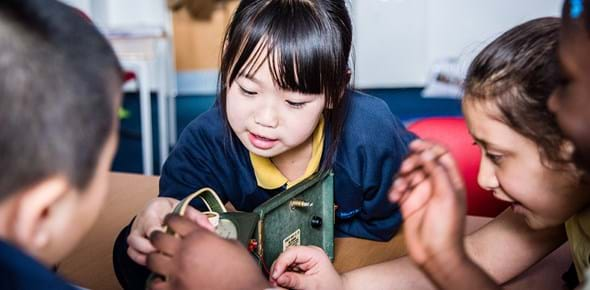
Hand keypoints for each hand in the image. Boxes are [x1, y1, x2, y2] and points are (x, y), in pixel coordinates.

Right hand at [127, 197, 212, 264]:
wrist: (158, 208)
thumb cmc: (171, 210)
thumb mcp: (184, 208)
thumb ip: (196, 217)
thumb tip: (210, 229)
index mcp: (153, 211)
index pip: (150, 226)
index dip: (158, 236)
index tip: (170, 240)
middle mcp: (140, 222)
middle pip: (136, 240)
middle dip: (151, 249)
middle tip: (167, 252)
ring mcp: (135, 233)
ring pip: (132, 249)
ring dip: (145, 256)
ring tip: (161, 258)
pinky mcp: (133, 242)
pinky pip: (131, 254)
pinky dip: (141, 259)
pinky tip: (156, 260)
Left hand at [146, 214, 268, 289]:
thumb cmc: (243, 270)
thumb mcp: (232, 245)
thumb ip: (214, 238)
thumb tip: (208, 237)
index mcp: (199, 237)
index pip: (175, 220)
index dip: (171, 219)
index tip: (170, 221)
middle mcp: (185, 251)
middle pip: (157, 237)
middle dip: (158, 236)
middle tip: (161, 239)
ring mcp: (177, 272)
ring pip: (151, 260)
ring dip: (155, 258)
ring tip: (161, 260)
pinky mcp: (175, 289)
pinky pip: (154, 284)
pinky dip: (156, 281)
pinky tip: (163, 280)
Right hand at [269, 246, 342, 289]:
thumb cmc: (331, 286)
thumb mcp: (313, 285)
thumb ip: (296, 281)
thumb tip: (279, 278)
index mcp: (314, 253)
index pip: (291, 252)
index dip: (280, 263)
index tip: (275, 276)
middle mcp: (307, 253)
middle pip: (285, 256)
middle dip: (278, 269)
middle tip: (275, 283)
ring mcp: (302, 259)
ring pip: (284, 263)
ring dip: (279, 274)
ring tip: (278, 285)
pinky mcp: (299, 266)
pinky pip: (286, 268)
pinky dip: (282, 276)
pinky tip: (283, 283)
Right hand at [389, 140, 467, 267]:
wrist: (435, 255)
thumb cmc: (446, 228)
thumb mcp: (446, 195)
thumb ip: (437, 170)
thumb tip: (426, 151)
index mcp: (451, 180)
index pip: (441, 154)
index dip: (428, 146)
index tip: (414, 146)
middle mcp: (436, 184)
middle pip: (421, 162)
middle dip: (411, 162)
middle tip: (406, 170)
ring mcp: (421, 194)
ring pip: (407, 175)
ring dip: (400, 178)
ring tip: (399, 189)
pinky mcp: (408, 203)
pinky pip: (398, 189)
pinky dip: (394, 190)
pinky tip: (394, 198)